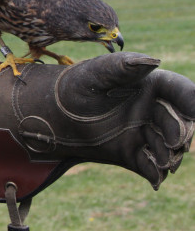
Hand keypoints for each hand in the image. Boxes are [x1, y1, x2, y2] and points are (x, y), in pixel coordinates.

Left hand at [0, 52, 194, 200]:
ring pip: (170, 147)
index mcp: (152, 85)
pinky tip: (154, 177)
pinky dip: (156, 172)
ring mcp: (146, 133)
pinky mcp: (134, 154)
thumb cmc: (78, 84)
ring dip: (171, 155)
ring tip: (163, 160)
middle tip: (172, 142)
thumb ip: (124, 66)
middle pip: (181, 123)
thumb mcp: (97, 72)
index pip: (181, 92)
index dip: (191, 101)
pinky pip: (152, 166)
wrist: (57, 111)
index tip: (194, 109)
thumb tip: (153, 61)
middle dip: (180, 133)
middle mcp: (155, 110)